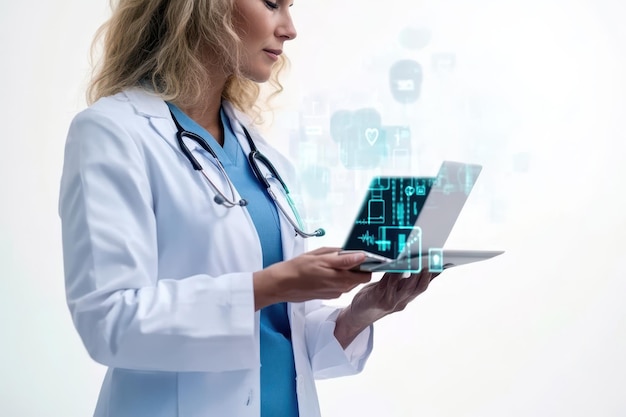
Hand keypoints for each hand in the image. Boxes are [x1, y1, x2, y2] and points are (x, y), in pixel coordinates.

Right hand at [253, 247, 371, 309]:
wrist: (282, 284)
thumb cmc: (298, 269)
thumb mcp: (321, 257)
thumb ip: (344, 258)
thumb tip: (361, 256)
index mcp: (342, 279)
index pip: (366, 274)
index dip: (365, 264)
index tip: (360, 255)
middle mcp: (341, 289)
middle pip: (358, 278)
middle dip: (354, 266)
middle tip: (340, 256)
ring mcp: (335, 293)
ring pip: (349, 281)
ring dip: (345, 271)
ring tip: (329, 263)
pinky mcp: (328, 295)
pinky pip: (339, 284)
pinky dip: (336, 277)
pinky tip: (324, 271)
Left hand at [334, 268, 438, 347]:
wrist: (358, 314)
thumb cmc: (377, 296)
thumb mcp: (394, 289)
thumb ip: (405, 279)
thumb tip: (417, 263)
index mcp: (406, 297)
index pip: (423, 285)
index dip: (434, 275)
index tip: (442, 263)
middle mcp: (401, 301)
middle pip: (418, 288)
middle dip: (425, 275)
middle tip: (430, 261)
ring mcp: (390, 301)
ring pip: (406, 288)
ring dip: (412, 274)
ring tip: (415, 261)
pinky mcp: (377, 299)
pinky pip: (387, 285)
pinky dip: (393, 274)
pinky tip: (395, 265)